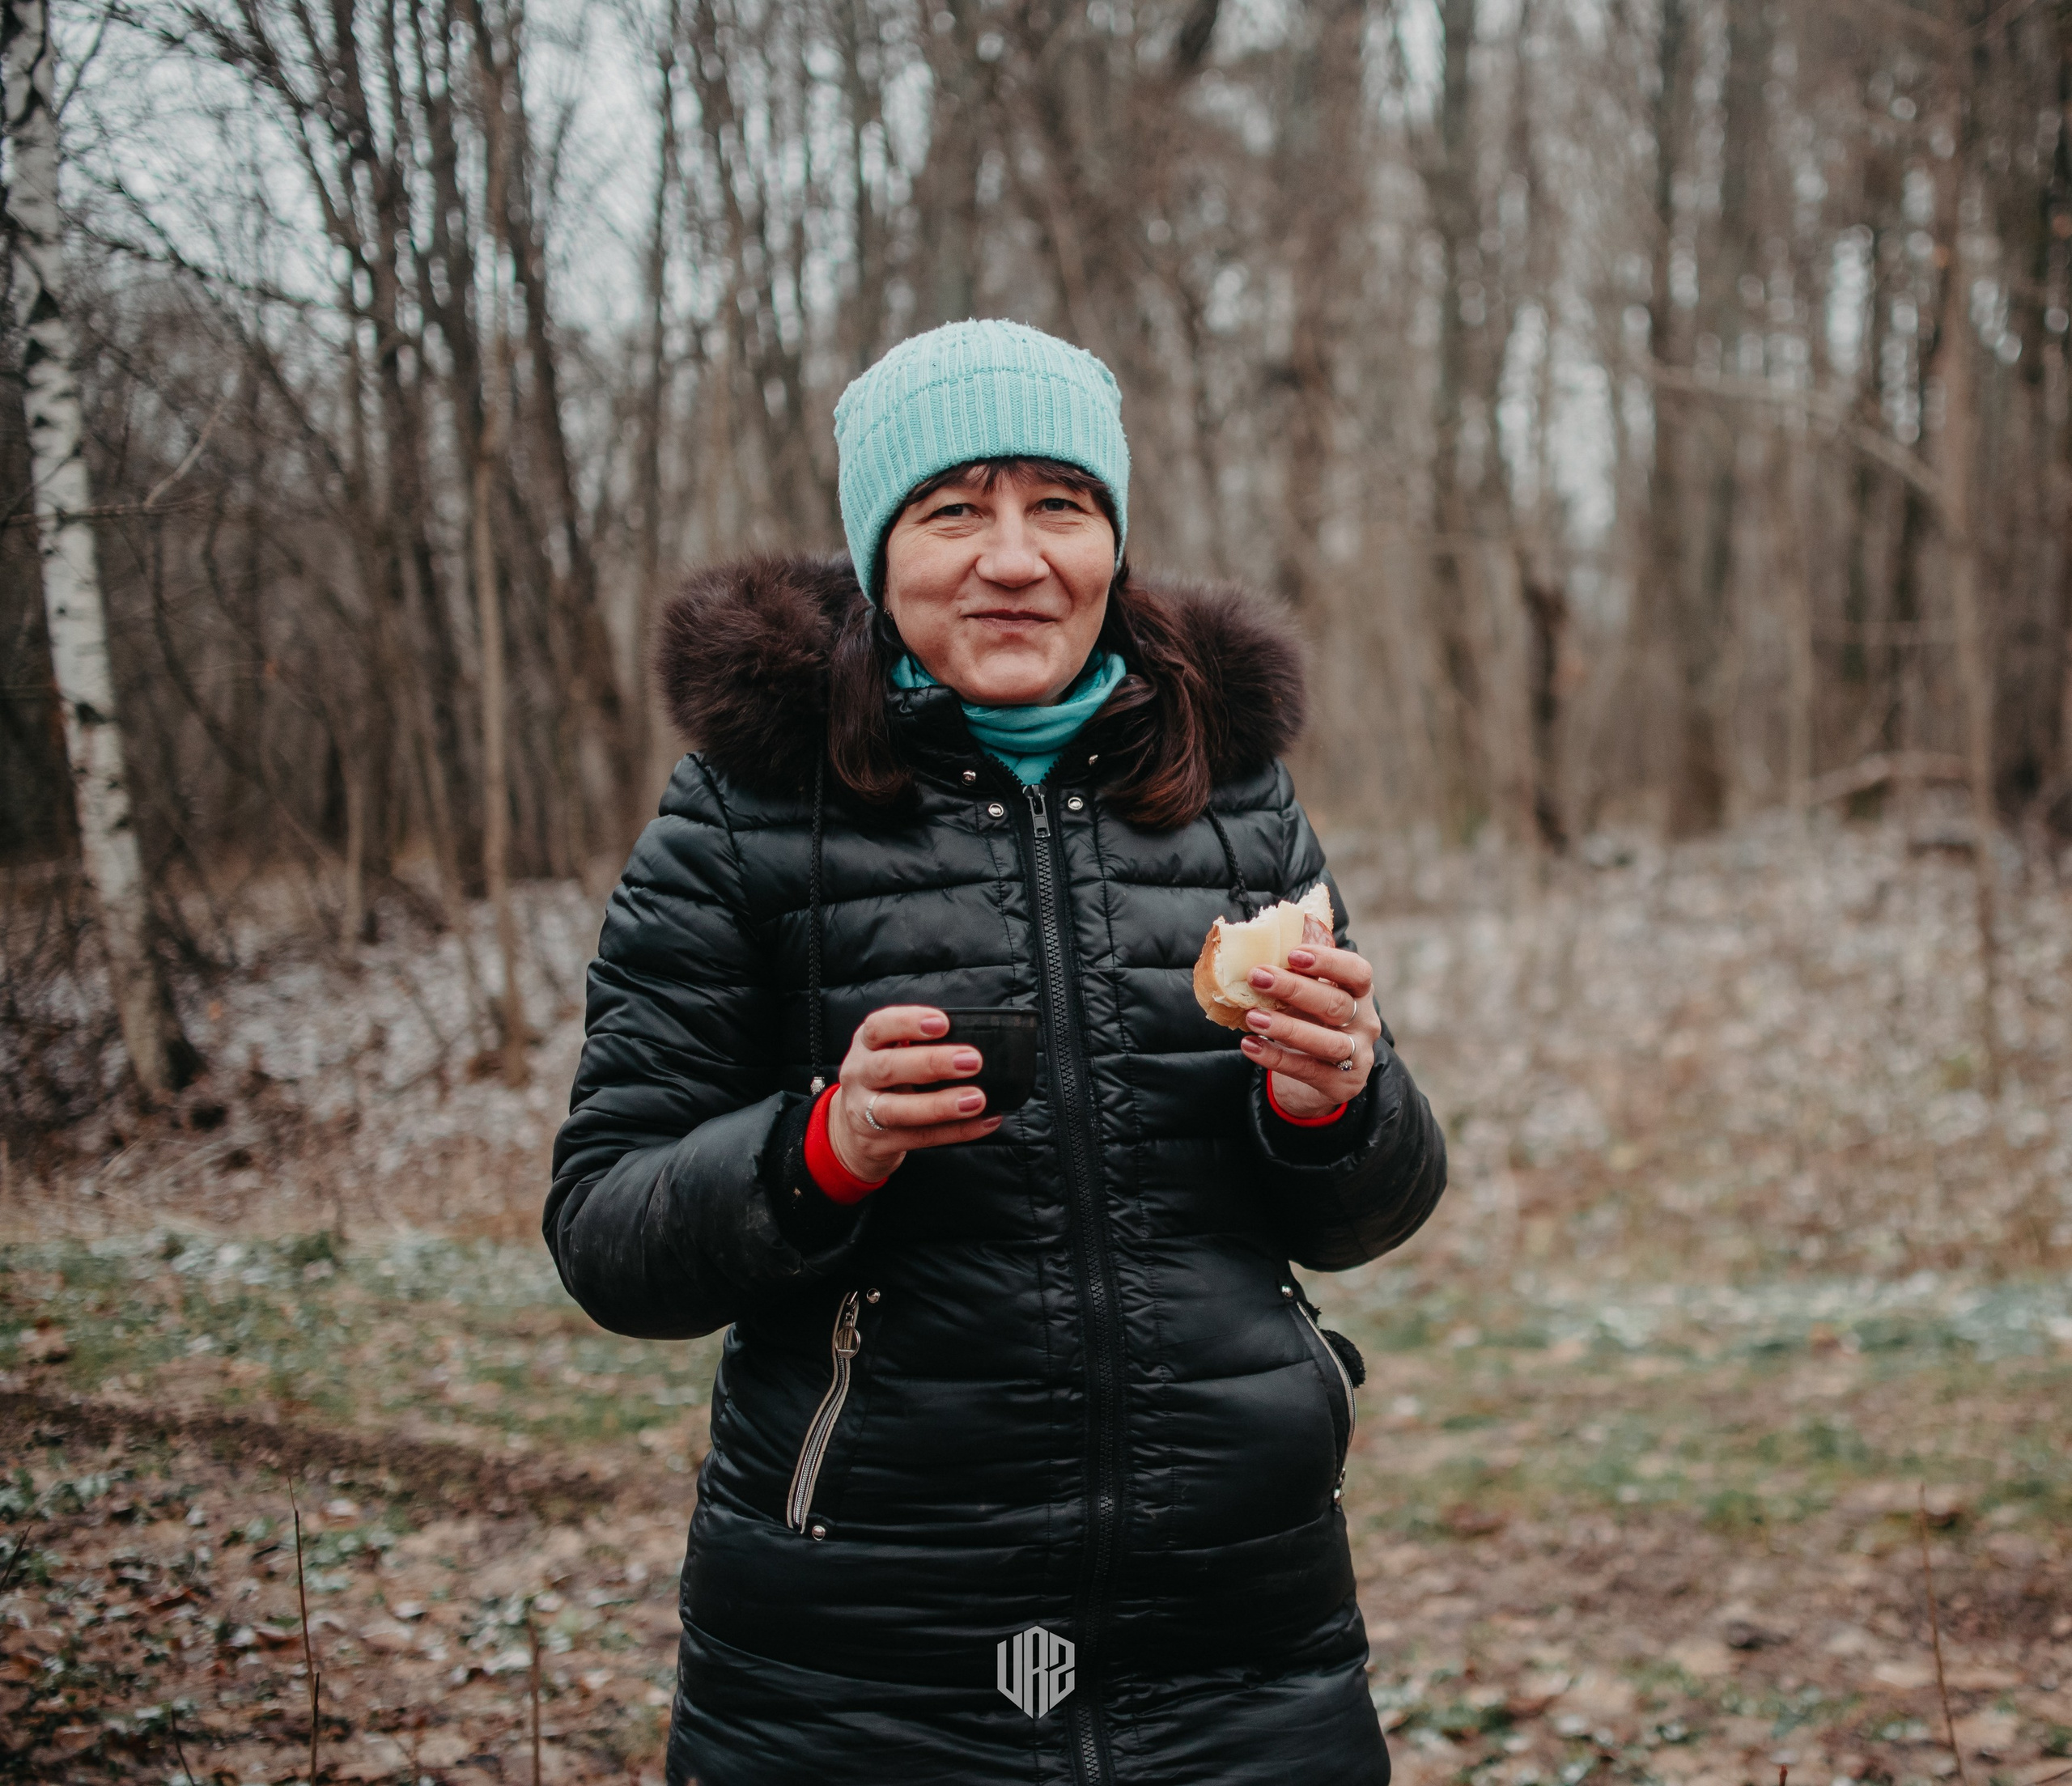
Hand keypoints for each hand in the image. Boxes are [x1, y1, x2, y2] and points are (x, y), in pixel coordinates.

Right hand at [828, 1005, 1002, 1180]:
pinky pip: (920, 1138)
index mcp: (865, 1046)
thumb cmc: (883, 1083)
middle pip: (887, 1067)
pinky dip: (956, 1131)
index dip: (908, 1022)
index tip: (943, 1023)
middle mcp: (859, 1076)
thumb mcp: (888, 1055)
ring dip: (941, 1104)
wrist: (850, 1134)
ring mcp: (864, 1113)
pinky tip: (983, 1122)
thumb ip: (918, 1045)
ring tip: (976, 1099)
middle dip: (931, 1063)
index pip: (878, 1027)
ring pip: (898, 1110)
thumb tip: (973, 1043)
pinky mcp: (879, 1143)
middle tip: (972, 1061)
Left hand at [1237, 943, 1382, 1117]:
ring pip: (1328, 1042)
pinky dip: (1276, 1057)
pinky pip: (1308, 1071)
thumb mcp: (1311, 995)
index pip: (1357, 972)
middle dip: (1295, 989)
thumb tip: (1256, 944)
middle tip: (1258, 977)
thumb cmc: (1313, 1020)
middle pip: (1336, 1004)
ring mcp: (1358, 1056)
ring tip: (1252, 1017)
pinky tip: (1250, 1045)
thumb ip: (1296, 974)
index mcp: (1360, 993)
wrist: (1322, 1075)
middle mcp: (1365, 1023)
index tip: (1293, 954)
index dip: (1328, 961)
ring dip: (1287, 1028)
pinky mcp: (1342, 1085)